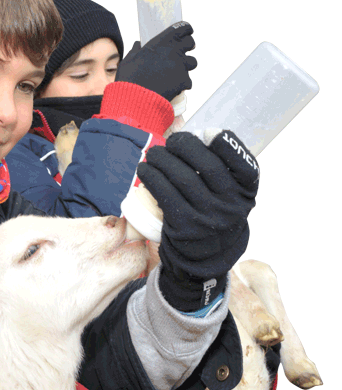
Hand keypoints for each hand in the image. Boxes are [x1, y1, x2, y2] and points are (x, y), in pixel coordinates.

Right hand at [116, 22, 196, 101]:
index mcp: (161, 43)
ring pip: (192, 62)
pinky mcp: (184, 81)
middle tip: (181, 52)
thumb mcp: (128, 61)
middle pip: (190, 43)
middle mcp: (173, 52)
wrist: (136, 100)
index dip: (185, 30)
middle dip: (188, 46)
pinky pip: (188, 80)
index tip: (186, 32)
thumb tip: (137, 45)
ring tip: (175, 72)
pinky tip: (171, 87)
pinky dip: (181, 84)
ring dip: (185, 65)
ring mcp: (181, 66)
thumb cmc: (130, 80)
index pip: (182, 28)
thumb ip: (135, 51)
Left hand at [137, 130, 258, 311]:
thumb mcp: (230, 194)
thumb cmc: (215, 213)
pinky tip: (145, 170)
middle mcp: (231, 206)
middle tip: (171, 143)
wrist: (206, 256)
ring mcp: (208, 217)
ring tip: (154, 154)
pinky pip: (164, 193)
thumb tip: (198, 136)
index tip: (207, 133)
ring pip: (182, 178)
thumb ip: (223, 168)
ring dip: (162, 159)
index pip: (244, 164)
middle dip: (185, 146)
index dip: (225, 143)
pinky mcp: (184, 226)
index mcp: (245, 193)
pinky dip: (151, 177)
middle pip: (208, 165)